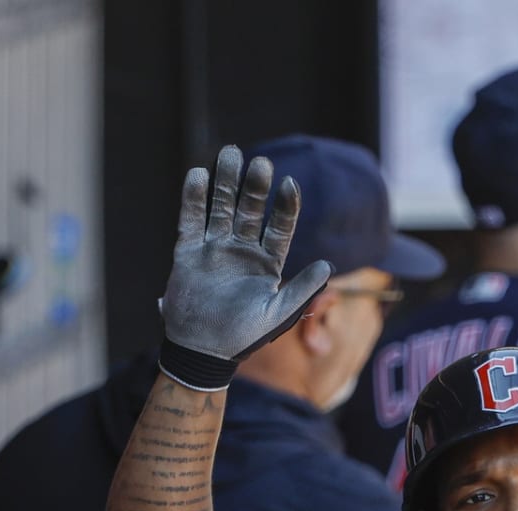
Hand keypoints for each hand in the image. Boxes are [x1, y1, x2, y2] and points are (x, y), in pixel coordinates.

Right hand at [159, 144, 331, 388]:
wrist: (203, 351)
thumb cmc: (243, 336)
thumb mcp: (278, 314)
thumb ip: (302, 289)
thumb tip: (329, 265)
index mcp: (267, 264)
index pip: (279, 227)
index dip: (285, 206)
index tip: (290, 184)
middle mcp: (242, 251)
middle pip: (250, 210)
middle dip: (255, 186)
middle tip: (260, 162)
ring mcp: (215, 249)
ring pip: (221, 207)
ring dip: (226, 182)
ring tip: (230, 153)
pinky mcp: (189, 252)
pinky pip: (191, 219)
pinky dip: (193, 198)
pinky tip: (198, 174)